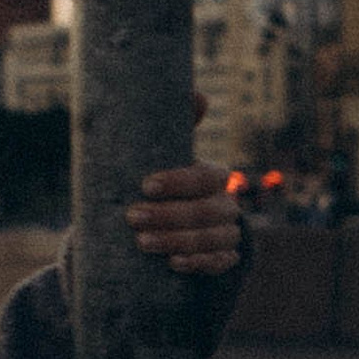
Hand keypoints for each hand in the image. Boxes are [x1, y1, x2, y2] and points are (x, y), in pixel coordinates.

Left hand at [128, 100, 241, 275]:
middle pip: (208, 212)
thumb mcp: (162, 156)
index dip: (179, 182)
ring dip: (179, 241)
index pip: (206, 177)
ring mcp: (226, 234)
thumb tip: (200, 95)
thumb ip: (175, 127)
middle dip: (170, 216)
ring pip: (214, 239)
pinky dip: (198, 264)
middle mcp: (225, 204)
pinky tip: (174, 263)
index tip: (146, 185)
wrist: (162, 227)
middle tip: (133, 217)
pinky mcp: (222, 259)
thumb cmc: (160, 186)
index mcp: (213, 176)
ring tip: (143, 242)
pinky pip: (219, 264)